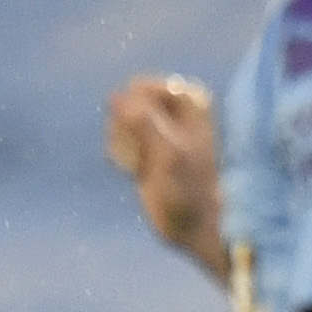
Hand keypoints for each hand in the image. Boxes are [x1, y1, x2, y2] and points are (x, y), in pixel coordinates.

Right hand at [105, 73, 221, 270]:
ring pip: (117, 123)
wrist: (196, 223)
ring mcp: (157, 125)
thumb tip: (115, 96)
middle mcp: (173, 106)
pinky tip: (138, 173)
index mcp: (188, 98)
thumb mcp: (169, 153)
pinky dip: (122, 158)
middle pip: (124, 104)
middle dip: (128, 132)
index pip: (138, 88)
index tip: (157, 145)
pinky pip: (115, 141)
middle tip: (150, 158)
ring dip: (124, 147)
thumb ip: (143, 123)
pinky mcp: (144, 144)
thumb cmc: (189, 188)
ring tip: (145, 167)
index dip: (137, 117)